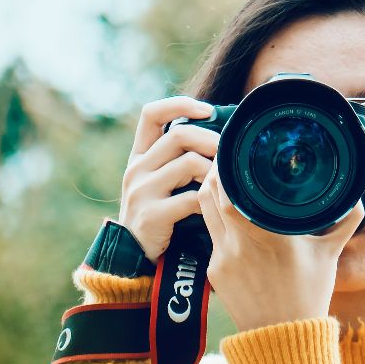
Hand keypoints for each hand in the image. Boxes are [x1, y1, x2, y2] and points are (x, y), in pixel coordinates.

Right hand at [118, 95, 217, 262]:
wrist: (134, 258)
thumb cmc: (159, 216)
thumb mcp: (160, 183)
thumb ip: (178, 160)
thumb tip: (220, 136)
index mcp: (139, 156)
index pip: (151, 114)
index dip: (180, 104)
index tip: (208, 111)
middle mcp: (137, 169)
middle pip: (179, 135)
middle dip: (211, 140)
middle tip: (230, 153)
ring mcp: (142, 191)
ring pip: (189, 163)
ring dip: (214, 171)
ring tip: (224, 183)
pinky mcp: (152, 214)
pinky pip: (191, 199)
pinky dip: (209, 201)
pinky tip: (216, 207)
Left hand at [196, 162, 364, 332]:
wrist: (283, 339)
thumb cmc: (308, 296)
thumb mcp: (330, 255)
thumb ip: (344, 222)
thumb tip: (356, 197)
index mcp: (269, 235)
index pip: (231, 192)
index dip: (225, 168)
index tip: (234, 153)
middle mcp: (239, 245)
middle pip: (208, 194)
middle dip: (214, 173)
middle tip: (226, 160)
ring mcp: (222, 259)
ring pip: (203, 212)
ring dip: (210, 194)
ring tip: (222, 181)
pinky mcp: (213, 272)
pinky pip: (210, 236)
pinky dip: (216, 221)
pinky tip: (227, 216)